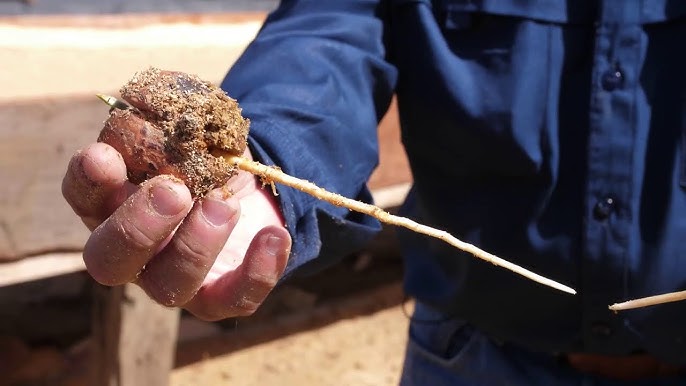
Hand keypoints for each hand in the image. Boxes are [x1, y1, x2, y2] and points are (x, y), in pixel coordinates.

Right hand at [62, 142, 290, 320]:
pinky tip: (274, 236)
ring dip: (196, 246)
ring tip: (224, 203)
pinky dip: (257, 271)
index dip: (87, 181)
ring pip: (170, 285)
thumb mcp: (192, 131)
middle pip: (109, 260)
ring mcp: (176, 279)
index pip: (83, 198)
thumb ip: (174, 120)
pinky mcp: (219, 296)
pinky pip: (233, 301)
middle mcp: (136, 251)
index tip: (104, 155)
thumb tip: (159, 93)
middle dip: (136, 227)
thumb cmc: (206, 157)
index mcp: (115, 205)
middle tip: (173, 190)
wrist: (251, 190)